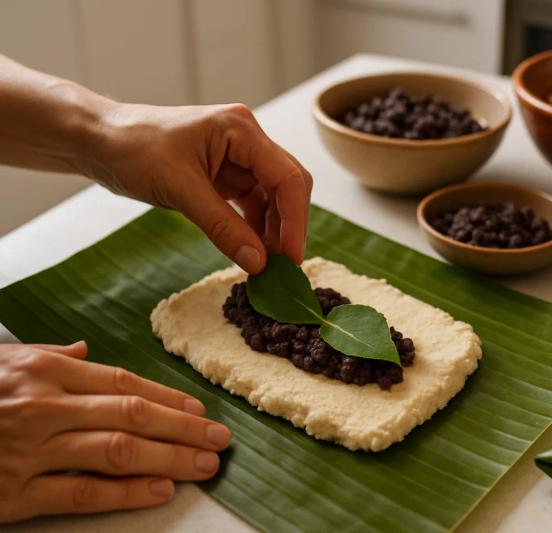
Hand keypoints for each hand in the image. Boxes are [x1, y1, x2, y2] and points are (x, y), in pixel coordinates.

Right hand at [0, 341, 230, 522]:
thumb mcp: (0, 363)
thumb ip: (47, 358)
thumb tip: (84, 352)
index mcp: (47, 374)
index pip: (124, 383)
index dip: (169, 399)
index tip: (201, 412)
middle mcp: (47, 407)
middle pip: (134, 415)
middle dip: (184, 430)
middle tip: (221, 440)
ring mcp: (33, 450)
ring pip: (119, 451)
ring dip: (170, 458)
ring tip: (206, 465)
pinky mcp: (16, 493)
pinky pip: (83, 493)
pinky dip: (127, 493)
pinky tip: (161, 490)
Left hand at [90, 102, 312, 271]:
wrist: (98, 141)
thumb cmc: (132, 150)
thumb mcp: (179, 190)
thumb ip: (223, 227)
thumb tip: (259, 263)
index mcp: (241, 129)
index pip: (287, 177)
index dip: (295, 220)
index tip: (291, 258)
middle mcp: (246, 140)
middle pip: (287, 186)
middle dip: (289, 226)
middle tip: (283, 267)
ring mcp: (237, 157)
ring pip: (272, 198)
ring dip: (273, 231)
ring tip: (267, 265)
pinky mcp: (225, 174)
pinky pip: (252, 204)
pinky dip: (254, 228)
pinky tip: (252, 251)